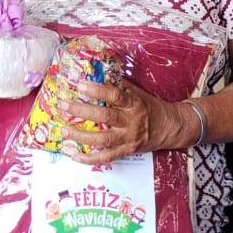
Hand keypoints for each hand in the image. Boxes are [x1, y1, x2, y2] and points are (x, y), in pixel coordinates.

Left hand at [54, 78, 192, 163]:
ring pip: (102, 140)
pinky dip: (89, 159)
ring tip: (64, 130)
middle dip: (82, 111)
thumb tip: (97, 74)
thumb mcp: (138, 93)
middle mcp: (131, 121)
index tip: (80, 85)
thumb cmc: (150, 107)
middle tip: (63, 105)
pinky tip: (74, 155)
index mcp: (134, 104)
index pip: (115, 95)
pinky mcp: (126, 152)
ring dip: (80, 136)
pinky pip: (106, 157)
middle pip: (105, 117)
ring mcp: (128, 138)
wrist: (169, 128)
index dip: (97, 90)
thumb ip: (119, 86)